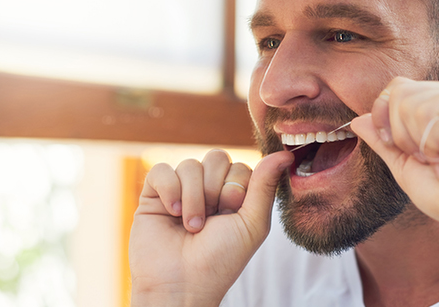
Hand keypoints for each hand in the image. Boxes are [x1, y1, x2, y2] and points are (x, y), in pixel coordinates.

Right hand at [129, 149, 292, 305]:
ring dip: (193, 198)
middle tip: (211, 220)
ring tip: (191, 226)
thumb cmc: (221, 260)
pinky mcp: (153, 195)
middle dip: (216, 189)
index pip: (240, 165)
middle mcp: (207, 189)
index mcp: (233, 195)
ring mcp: (180, 191)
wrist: (182, 284)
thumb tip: (284, 154)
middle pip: (216, 157)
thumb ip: (266, 186)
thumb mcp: (252, 223)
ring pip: (189, 165)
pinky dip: (169, 190)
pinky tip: (172, 212)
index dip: (237, 187)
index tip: (231, 213)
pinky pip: (161, 170)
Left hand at [350, 77, 438, 234]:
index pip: (396, 90)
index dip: (389, 124)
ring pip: (406, 101)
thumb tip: (357, 120)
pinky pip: (428, 112)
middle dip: (403, 136)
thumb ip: (384, 141)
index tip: (416, 156)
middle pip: (396, 91)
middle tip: (436, 160)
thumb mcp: (408, 167)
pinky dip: (436, 143)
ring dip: (421, 143)